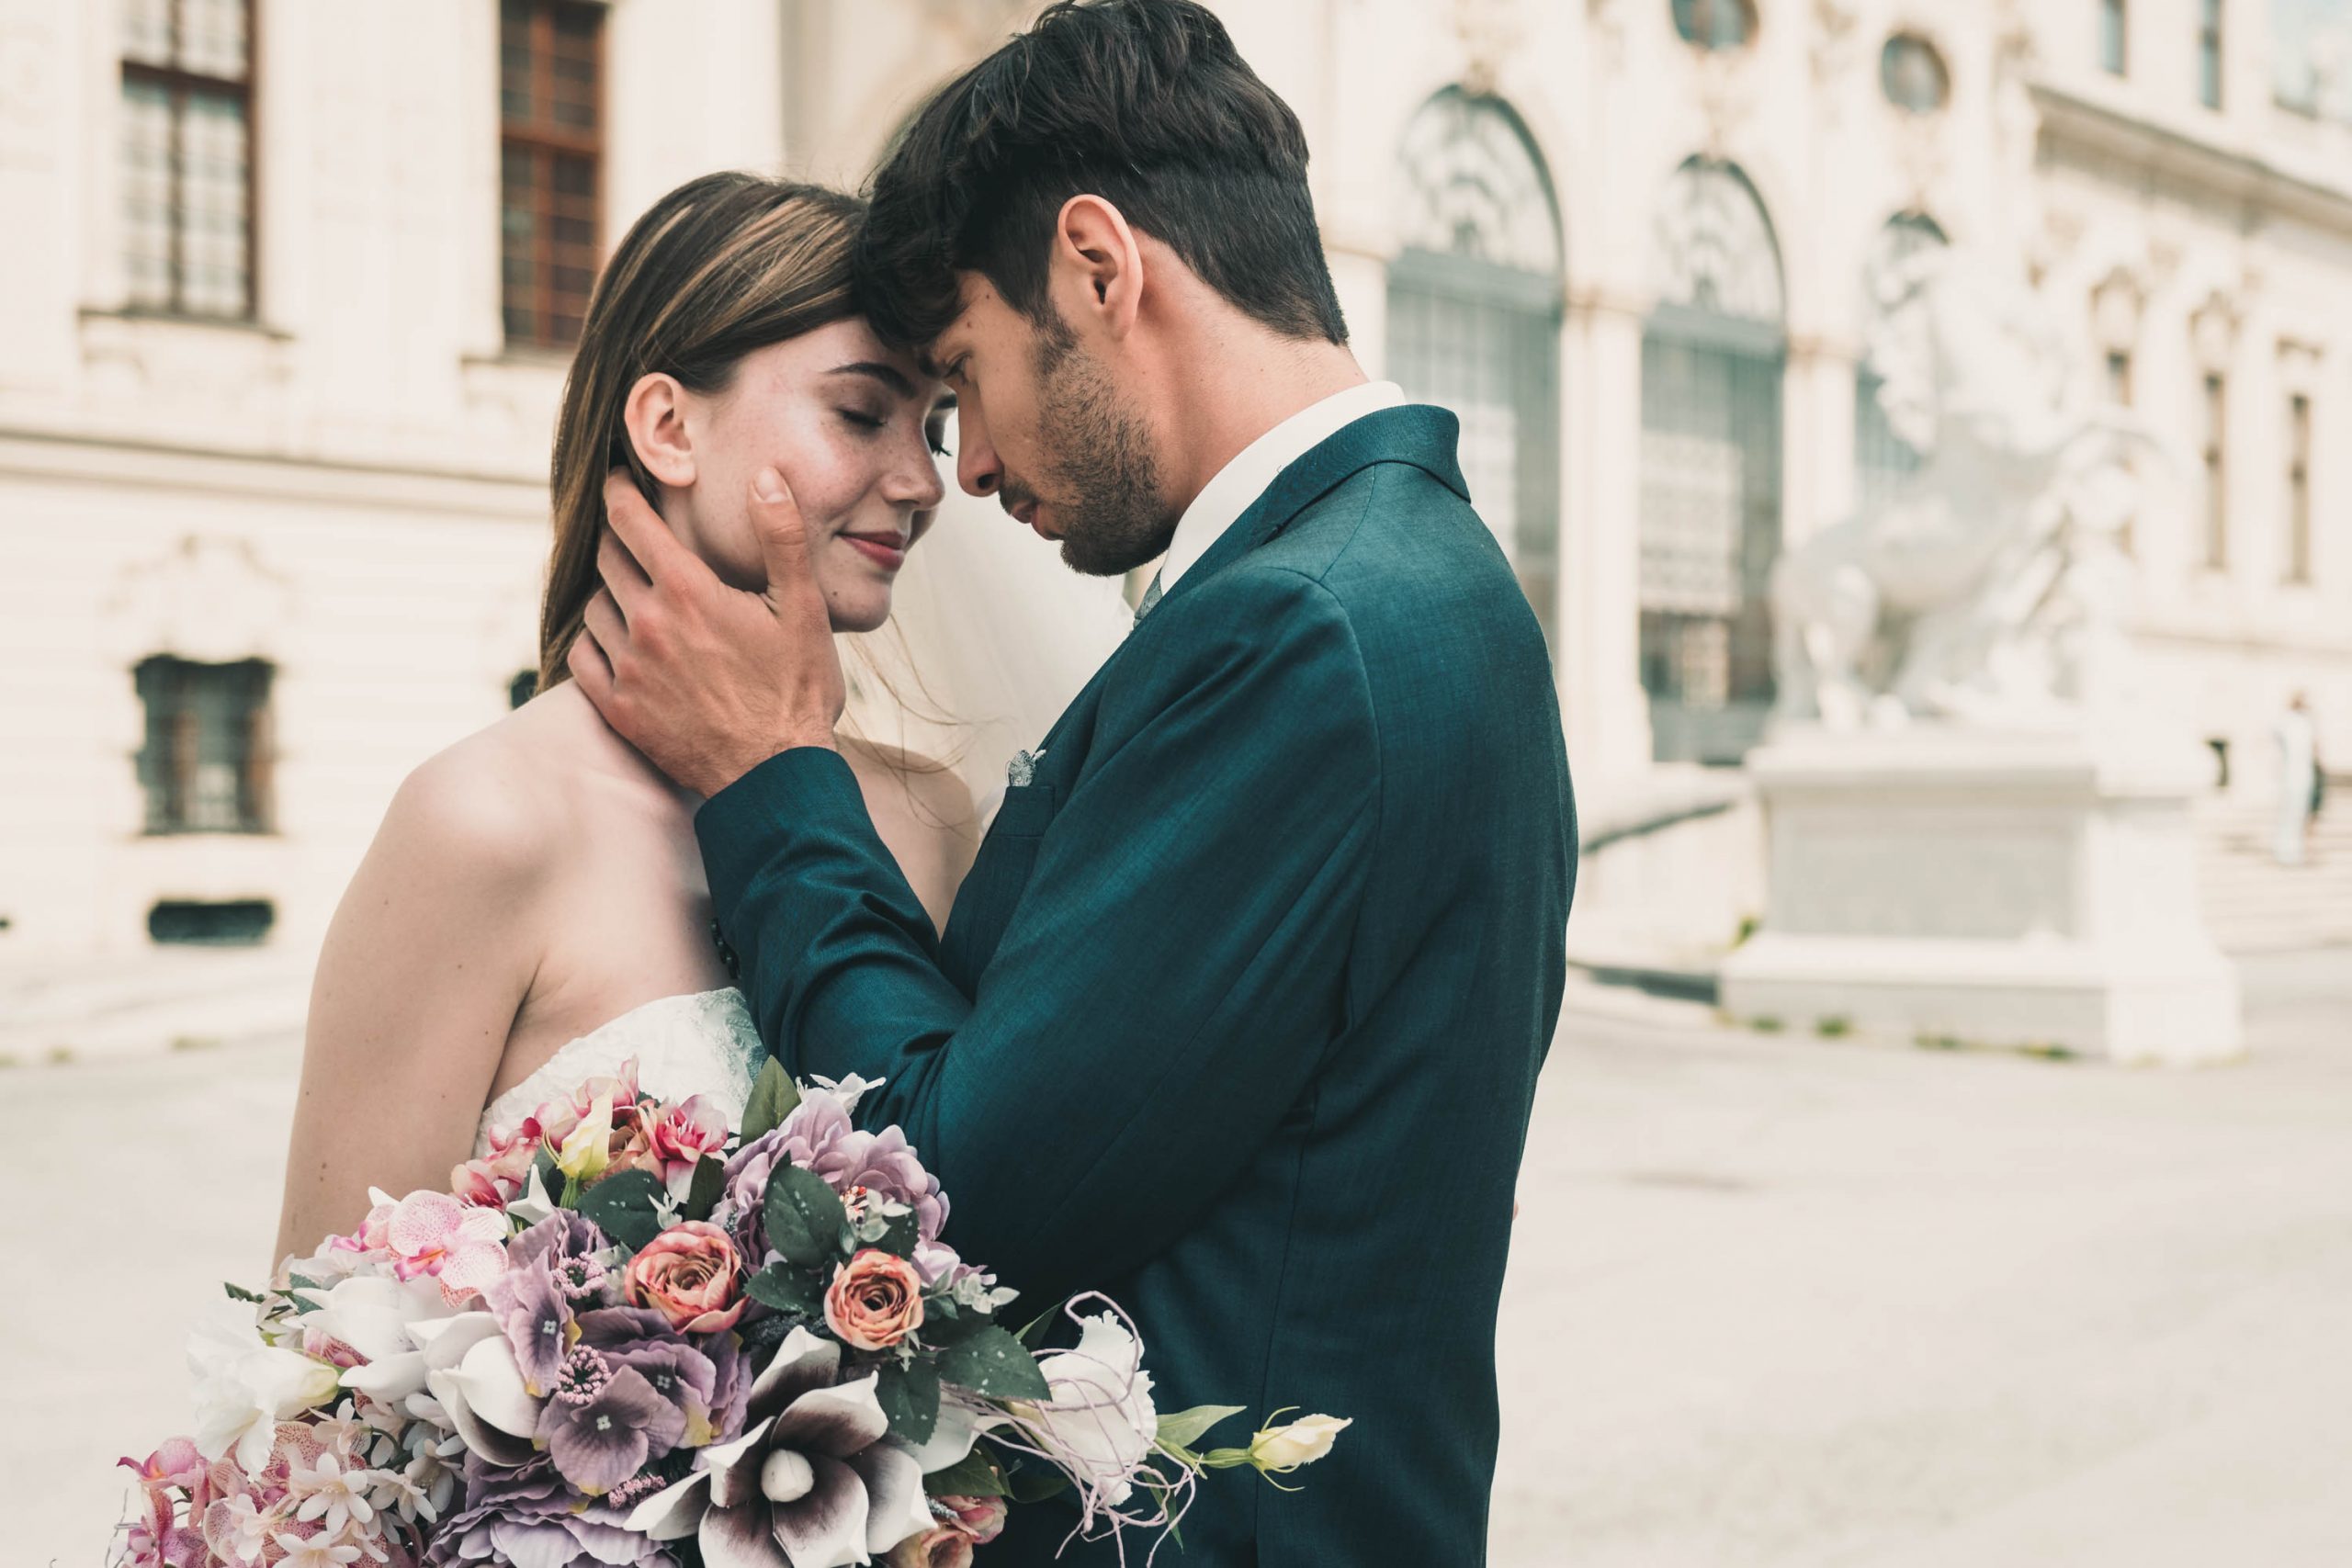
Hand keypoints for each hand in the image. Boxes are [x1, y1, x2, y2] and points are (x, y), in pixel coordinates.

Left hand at [569, 467, 843, 795]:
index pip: (630, 521)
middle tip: (634, 538)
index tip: (617, 481)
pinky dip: (593, 643)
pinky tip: (616, 643)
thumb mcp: (803, 608)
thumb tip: (766, 478)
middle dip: (619, 541)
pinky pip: (583, 659)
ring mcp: (628, 669)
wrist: (776, 775)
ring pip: (593, 608)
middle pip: (607, 559)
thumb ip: (781, 536)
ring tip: (634, 595)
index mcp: (688, 590)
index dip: (619, 492)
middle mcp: (647, 624)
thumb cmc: (796, 691)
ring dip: (609, 593)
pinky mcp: (620, 709)